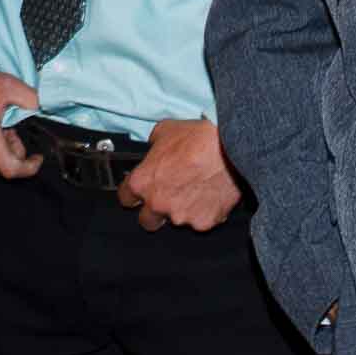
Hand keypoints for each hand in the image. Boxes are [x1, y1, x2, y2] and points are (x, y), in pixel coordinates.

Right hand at [0, 54, 42, 178]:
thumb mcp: (9, 86)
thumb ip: (32, 100)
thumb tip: (45, 112)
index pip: (10, 168)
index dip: (28, 168)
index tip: (36, 159)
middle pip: (3, 166)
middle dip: (14, 150)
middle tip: (12, 129)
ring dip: (2, 150)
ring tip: (0, 128)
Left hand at [116, 117, 240, 231]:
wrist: (230, 147)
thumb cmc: (197, 138)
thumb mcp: (163, 132)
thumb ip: (153, 148)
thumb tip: (154, 151)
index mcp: (143, 182)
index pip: (125, 198)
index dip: (132, 194)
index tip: (137, 193)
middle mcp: (158, 203)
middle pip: (147, 221)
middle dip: (155, 212)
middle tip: (168, 197)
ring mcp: (181, 216)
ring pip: (177, 220)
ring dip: (183, 209)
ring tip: (197, 189)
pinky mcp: (204, 223)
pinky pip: (201, 221)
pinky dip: (204, 212)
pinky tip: (210, 194)